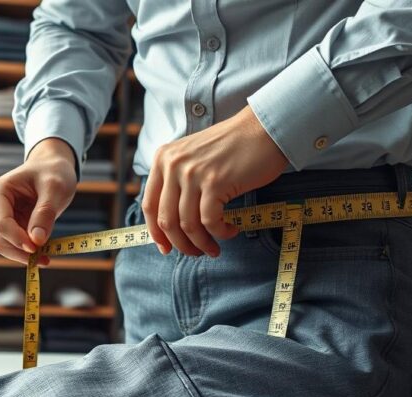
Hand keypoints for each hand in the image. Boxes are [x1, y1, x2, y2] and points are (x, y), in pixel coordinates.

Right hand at [0, 138, 77, 265]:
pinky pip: (10, 246)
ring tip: (46, 257)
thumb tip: (37, 240)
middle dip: (22, 250)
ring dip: (23, 255)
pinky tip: (42, 254)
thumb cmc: (52, 174)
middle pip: (0, 237)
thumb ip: (45, 213)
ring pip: (2, 246)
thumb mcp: (55, 189)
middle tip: (46, 258)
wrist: (51, 170)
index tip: (37, 248)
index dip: (18, 239)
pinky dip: (25, 253)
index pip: (2, 223)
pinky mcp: (3, 228)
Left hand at [142, 105, 288, 256]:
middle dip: (180, 244)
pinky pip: (209, 221)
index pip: (149, 205)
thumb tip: (170, 223)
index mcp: (163, 159)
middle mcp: (173, 165)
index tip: (165, 248)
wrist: (262, 129)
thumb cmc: (232, 147)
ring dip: (201, 244)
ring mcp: (193, 174)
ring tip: (213, 248)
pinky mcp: (215, 183)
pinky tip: (229, 231)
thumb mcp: (192, 157)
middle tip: (195, 252)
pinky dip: (219, 233)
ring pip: (187, 225)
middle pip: (166, 220)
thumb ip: (177, 181)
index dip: (155, 232)